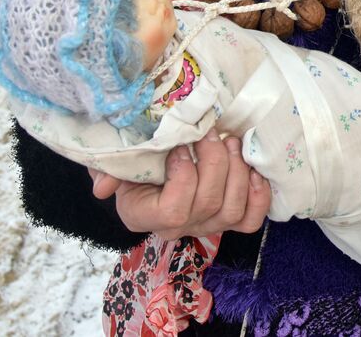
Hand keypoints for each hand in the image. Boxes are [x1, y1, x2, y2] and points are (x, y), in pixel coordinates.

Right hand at [89, 132, 270, 239]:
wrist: (148, 163)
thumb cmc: (133, 158)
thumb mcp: (114, 159)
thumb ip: (106, 169)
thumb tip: (102, 188)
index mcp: (143, 215)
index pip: (175, 212)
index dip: (184, 177)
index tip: (179, 148)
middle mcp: (177, 228)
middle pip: (209, 204)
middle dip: (215, 161)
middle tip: (210, 132)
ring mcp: (205, 226)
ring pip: (232, 210)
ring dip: (237, 171)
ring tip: (230, 142)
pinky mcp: (228, 220)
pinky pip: (251, 220)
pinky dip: (258, 194)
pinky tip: (252, 169)